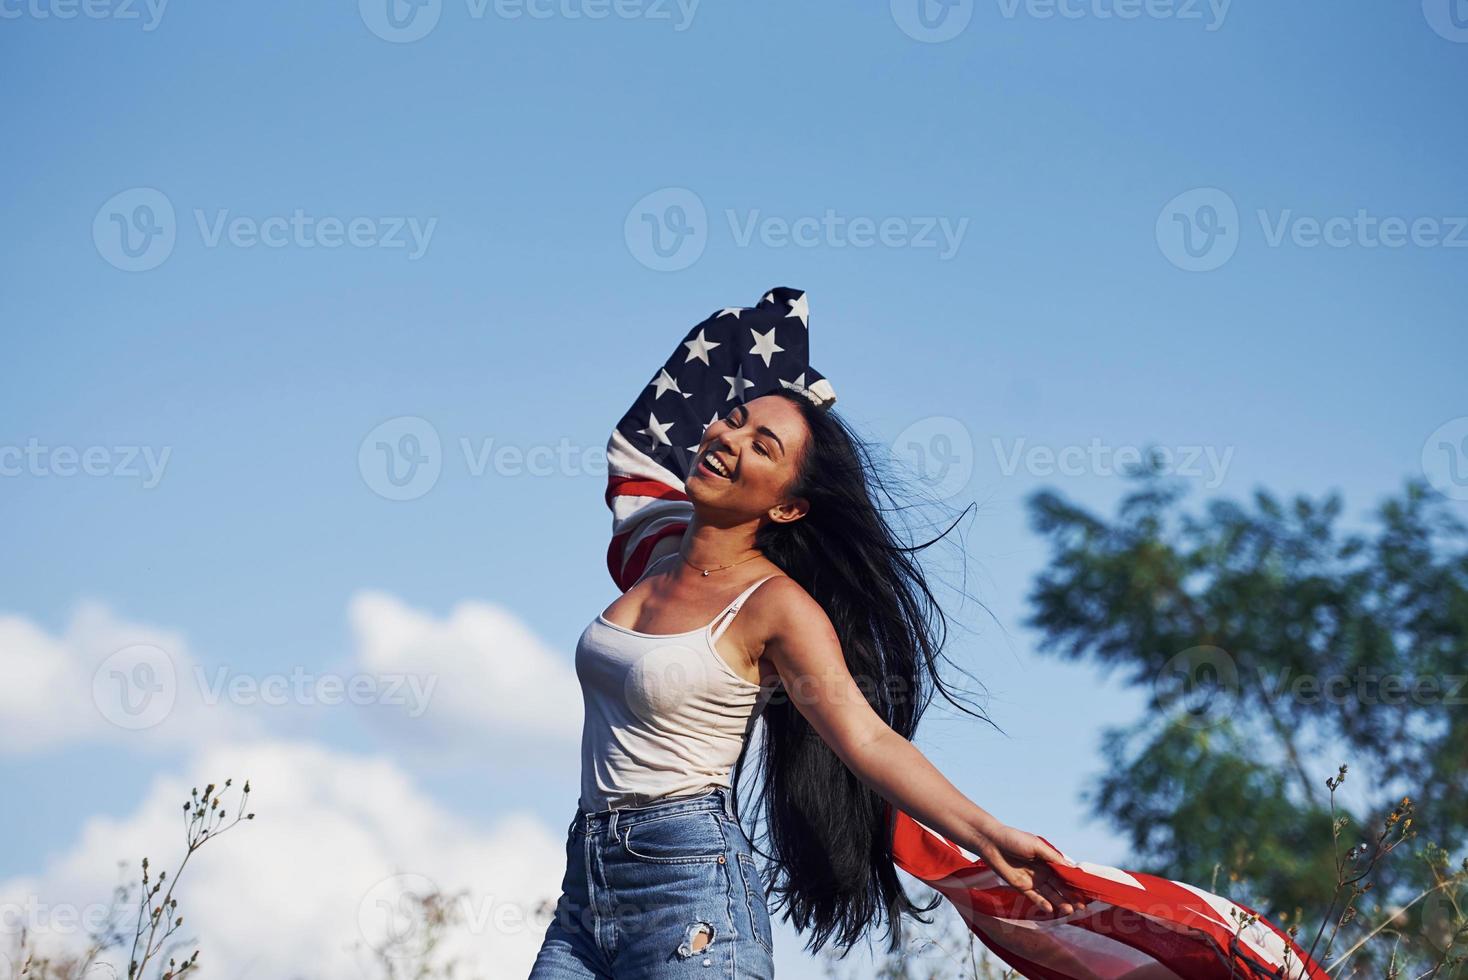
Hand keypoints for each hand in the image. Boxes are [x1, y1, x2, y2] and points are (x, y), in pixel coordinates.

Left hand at [971, 823, 1089, 916]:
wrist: (991, 842)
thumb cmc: (1014, 839)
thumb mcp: (1036, 846)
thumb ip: (1053, 858)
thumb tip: (1072, 867)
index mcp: (1047, 859)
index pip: (1065, 873)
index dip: (1075, 882)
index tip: (1087, 891)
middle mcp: (1042, 871)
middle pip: (1060, 886)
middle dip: (1071, 896)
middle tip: (1082, 906)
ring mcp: (1032, 880)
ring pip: (1049, 893)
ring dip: (1060, 902)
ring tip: (1070, 910)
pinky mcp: (1021, 887)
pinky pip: (1034, 897)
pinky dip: (1042, 903)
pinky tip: (1051, 909)